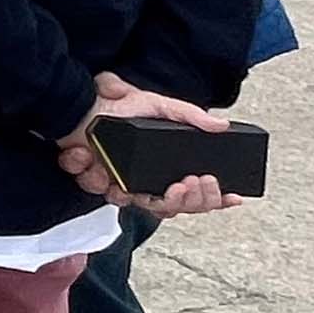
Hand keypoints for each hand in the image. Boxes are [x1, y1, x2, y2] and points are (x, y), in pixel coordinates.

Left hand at [56, 72, 248, 218]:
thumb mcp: (159, 105)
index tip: (233, 198)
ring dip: (160, 198)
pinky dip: (105, 177)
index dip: (216, 199)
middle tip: (194, 183)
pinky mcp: (101, 183)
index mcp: (165, 165)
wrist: (80, 107)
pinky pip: (110, 194)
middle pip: (176, 207)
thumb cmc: (118, 107)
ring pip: (147, 206)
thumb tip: (221, 125)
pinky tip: (103, 161)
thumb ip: (190, 115)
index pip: (196, 190)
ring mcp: (125, 184)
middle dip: (192, 200)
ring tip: (169, 185)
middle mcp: (147, 179)